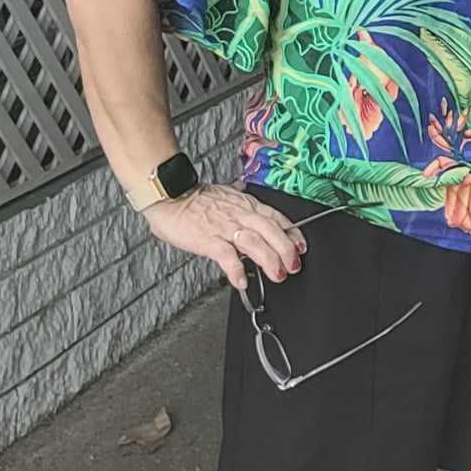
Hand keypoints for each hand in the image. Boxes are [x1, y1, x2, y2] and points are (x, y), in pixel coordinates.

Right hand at [143, 183, 305, 290]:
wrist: (169, 195)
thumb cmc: (194, 198)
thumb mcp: (225, 193)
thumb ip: (239, 199)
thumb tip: (245, 189)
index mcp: (246, 204)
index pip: (276, 218)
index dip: (292, 232)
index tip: (302, 246)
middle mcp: (240, 214)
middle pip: (271, 230)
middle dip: (287, 249)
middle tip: (294, 266)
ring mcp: (224, 227)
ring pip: (254, 242)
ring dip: (269, 260)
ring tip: (277, 275)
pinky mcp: (207, 239)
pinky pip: (226, 256)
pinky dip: (236, 269)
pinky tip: (242, 281)